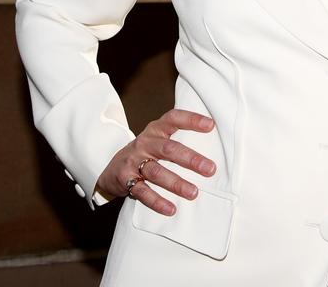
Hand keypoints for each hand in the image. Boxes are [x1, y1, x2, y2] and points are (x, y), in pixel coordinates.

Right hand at [97, 108, 216, 215]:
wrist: (111, 168)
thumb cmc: (146, 153)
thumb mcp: (158, 140)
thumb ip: (179, 140)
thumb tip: (216, 146)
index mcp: (156, 130)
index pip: (173, 119)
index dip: (191, 120)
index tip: (211, 125)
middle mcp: (144, 142)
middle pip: (168, 149)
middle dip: (190, 159)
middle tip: (210, 170)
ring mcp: (133, 160)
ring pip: (156, 171)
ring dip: (176, 183)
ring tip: (194, 193)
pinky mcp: (125, 179)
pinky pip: (142, 191)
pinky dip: (157, 201)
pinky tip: (171, 209)